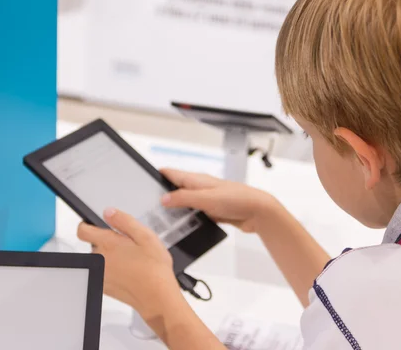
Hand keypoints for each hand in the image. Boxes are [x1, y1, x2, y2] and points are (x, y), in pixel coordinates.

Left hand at [77, 208, 179, 317]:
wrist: (157, 297)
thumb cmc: (154, 268)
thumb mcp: (145, 236)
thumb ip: (124, 221)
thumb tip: (109, 212)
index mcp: (107, 243)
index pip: (83, 230)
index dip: (88, 225)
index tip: (98, 226)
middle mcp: (99, 259)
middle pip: (93, 245)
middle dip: (107, 243)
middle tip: (128, 246)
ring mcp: (100, 274)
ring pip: (99, 260)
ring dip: (110, 258)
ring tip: (131, 261)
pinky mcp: (104, 287)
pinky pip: (103, 273)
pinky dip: (112, 271)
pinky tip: (129, 272)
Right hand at [160, 169, 281, 232]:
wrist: (258, 211)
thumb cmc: (237, 199)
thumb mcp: (206, 198)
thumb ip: (184, 198)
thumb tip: (164, 198)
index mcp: (196, 180)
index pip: (171, 173)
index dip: (157, 175)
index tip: (142, 181)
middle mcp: (200, 188)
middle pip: (176, 189)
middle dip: (163, 196)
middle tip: (148, 207)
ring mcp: (206, 200)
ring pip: (185, 204)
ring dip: (176, 210)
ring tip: (162, 221)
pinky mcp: (213, 211)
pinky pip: (195, 214)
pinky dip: (188, 219)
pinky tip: (183, 228)